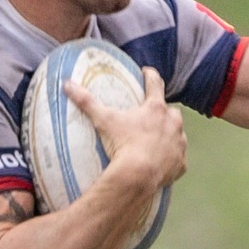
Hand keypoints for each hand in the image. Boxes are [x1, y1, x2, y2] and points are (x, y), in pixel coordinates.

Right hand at [65, 65, 186, 193]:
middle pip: (171, 112)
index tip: (147, 72)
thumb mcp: (103, 120)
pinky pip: (178, 160)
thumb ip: (86, 102)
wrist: (138, 175)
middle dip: (164, 113)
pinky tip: (161, 163)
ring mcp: (179, 144)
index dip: (150, 76)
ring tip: (156, 142)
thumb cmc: (122, 145)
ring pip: (178, 135)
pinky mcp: (181, 164)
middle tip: (151, 118)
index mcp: (156, 108)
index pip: (155, 84)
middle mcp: (173, 123)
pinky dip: (171, 160)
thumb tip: (67, 84)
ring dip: (170, 136)